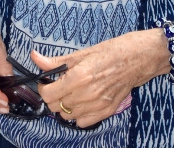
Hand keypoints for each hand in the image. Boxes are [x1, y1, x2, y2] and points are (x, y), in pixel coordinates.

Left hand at [32, 30, 164, 127]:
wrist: (137, 59)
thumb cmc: (110, 52)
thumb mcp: (81, 53)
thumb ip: (56, 61)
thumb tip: (35, 57)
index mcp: (78, 77)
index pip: (48, 94)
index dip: (43, 87)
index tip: (47, 81)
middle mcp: (87, 94)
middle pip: (55, 107)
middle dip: (52, 96)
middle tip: (57, 85)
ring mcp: (97, 105)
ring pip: (67, 116)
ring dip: (64, 106)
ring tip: (70, 92)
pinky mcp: (107, 111)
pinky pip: (83, 122)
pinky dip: (78, 114)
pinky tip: (81, 101)